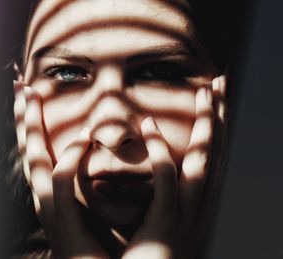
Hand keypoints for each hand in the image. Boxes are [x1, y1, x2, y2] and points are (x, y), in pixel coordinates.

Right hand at [13, 82, 108, 258]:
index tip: (31, 95)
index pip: (38, 150)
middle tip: (21, 86)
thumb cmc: (97, 241)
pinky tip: (84, 137)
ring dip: (31, 127)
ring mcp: (49, 209)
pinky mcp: (63, 221)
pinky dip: (70, 157)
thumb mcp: (91, 205)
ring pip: (35, 159)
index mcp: (51, 192)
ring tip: (31, 96)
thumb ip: (90, 181)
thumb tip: (99, 152)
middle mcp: (43, 197)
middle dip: (24, 117)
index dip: (32, 123)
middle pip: (29, 149)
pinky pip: (62, 182)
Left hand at [122, 76, 227, 258]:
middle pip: (216, 152)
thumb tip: (167, 167)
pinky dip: (160, 149)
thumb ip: (170, 195)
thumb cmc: (152, 256)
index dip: (219, 126)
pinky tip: (150, 124)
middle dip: (220, 116)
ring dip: (205, 124)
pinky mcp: (165, 223)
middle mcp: (201, 207)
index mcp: (201, 204)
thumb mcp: (169, 220)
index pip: (215, 157)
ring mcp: (186, 215)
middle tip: (221, 82)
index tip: (217, 99)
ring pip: (202, 161)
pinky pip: (165, 179)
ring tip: (204, 91)